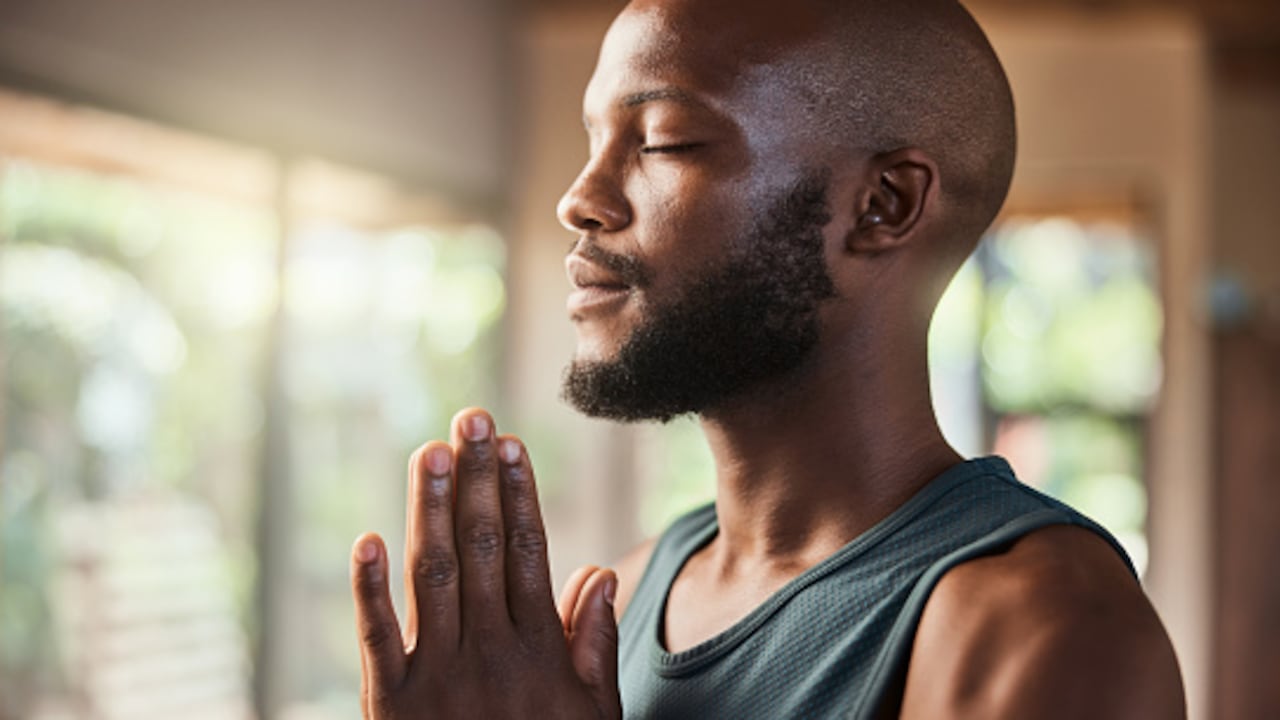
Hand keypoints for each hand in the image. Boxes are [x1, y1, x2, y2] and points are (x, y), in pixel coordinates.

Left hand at [350, 408, 620, 718]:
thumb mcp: (593, 717)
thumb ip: (593, 647)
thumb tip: (597, 572)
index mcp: (540, 651)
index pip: (530, 553)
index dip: (519, 495)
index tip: (511, 446)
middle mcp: (490, 651)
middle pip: (482, 548)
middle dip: (476, 479)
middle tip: (471, 418)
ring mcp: (438, 676)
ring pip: (434, 576)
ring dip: (428, 509)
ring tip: (429, 451)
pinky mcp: (392, 704)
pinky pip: (377, 640)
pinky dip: (368, 592)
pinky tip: (367, 540)